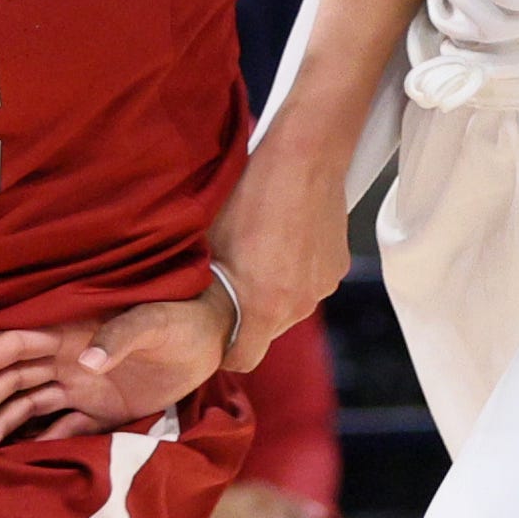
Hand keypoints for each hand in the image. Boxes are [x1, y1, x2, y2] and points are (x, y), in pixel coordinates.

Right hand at [0, 295, 230, 444]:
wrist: (213, 338)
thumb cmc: (182, 319)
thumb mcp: (155, 323)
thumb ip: (121, 336)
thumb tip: (85, 362)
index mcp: (73, 329)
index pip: (19, 343)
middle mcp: (69, 358)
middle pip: (15, 377)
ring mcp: (82, 385)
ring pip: (31, 404)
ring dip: (3, 422)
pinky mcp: (101, 409)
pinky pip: (62, 426)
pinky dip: (41, 440)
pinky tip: (18, 457)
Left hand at [209, 145, 348, 369]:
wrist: (304, 157)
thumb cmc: (250, 195)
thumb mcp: (210, 243)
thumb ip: (201, 285)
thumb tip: (181, 304)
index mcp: (266, 306)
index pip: (244, 360)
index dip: (225, 351)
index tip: (215, 334)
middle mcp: (299, 304)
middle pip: (267, 330)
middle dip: (249, 314)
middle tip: (232, 280)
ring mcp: (322, 286)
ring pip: (289, 304)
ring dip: (273, 290)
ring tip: (260, 253)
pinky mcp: (337, 266)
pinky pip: (309, 282)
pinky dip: (295, 271)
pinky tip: (283, 239)